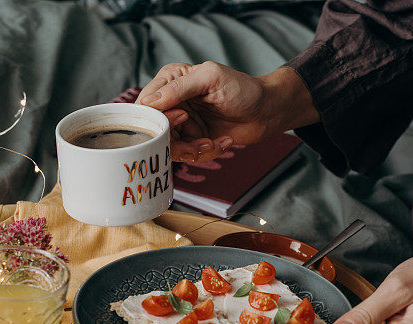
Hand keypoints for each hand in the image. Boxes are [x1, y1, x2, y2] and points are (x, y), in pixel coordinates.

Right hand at [136, 62, 318, 161]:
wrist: (267, 111)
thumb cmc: (243, 88)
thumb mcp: (210, 78)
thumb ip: (179, 88)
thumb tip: (150, 102)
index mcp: (170, 81)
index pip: (145, 104)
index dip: (157, 118)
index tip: (181, 118)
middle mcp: (172, 103)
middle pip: (154, 131)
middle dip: (176, 141)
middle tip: (200, 140)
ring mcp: (182, 123)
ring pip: (170, 148)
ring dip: (192, 151)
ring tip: (212, 144)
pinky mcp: (194, 140)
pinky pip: (188, 155)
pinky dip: (206, 153)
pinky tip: (224, 142)